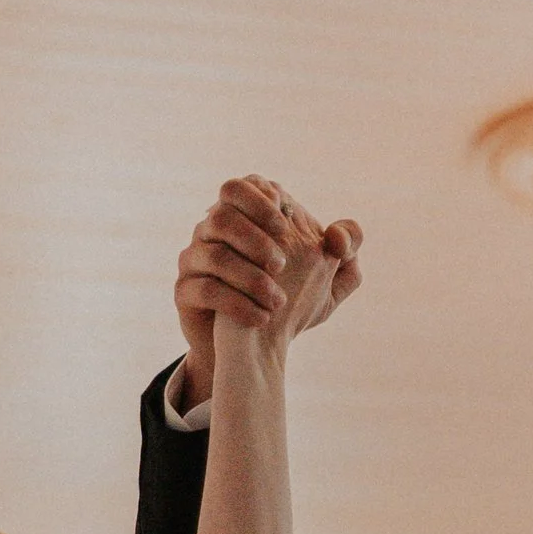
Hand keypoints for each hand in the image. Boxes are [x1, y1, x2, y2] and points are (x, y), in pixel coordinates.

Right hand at [174, 176, 362, 404]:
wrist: (253, 347)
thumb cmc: (289, 300)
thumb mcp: (327, 278)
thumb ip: (347, 249)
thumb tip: (337, 237)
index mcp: (244, 214)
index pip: (242, 186)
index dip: (262, 202)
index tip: (287, 228)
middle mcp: (212, 230)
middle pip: (222, 213)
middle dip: (254, 236)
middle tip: (282, 265)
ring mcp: (195, 259)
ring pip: (212, 253)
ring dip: (248, 275)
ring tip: (277, 300)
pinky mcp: (185, 291)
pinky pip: (204, 289)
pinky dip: (236, 304)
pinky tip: (262, 318)